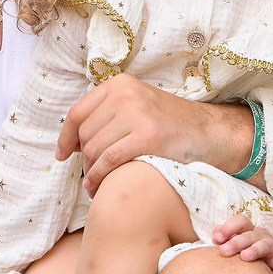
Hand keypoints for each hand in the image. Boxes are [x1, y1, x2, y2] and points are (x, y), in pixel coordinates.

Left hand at [56, 78, 258, 192]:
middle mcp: (125, 95)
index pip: (78, 113)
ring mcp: (137, 114)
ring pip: (94, 149)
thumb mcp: (137, 106)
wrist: (210, 133)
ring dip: (90, 172)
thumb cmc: (170, 125)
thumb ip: (107, 115)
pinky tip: (99, 188)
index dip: (65, 137)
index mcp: (119, 84)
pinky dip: (99, 178)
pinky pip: (109, 161)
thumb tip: (69, 142)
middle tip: (90, 175)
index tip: (62, 155)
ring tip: (95, 184)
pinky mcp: (147, 137)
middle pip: (85, 134)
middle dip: (83, 160)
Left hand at [212, 214, 272, 273]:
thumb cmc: (246, 255)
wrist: (270, 267)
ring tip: (245, 257)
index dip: (228, 227)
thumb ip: (223, 243)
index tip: (215, 239)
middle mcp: (261, 236)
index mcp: (248, 230)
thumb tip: (209, 242)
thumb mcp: (235, 247)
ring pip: (265, 245)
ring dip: (255, 250)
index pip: (240, 221)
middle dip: (236, 242)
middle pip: (249, 234)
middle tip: (224, 251)